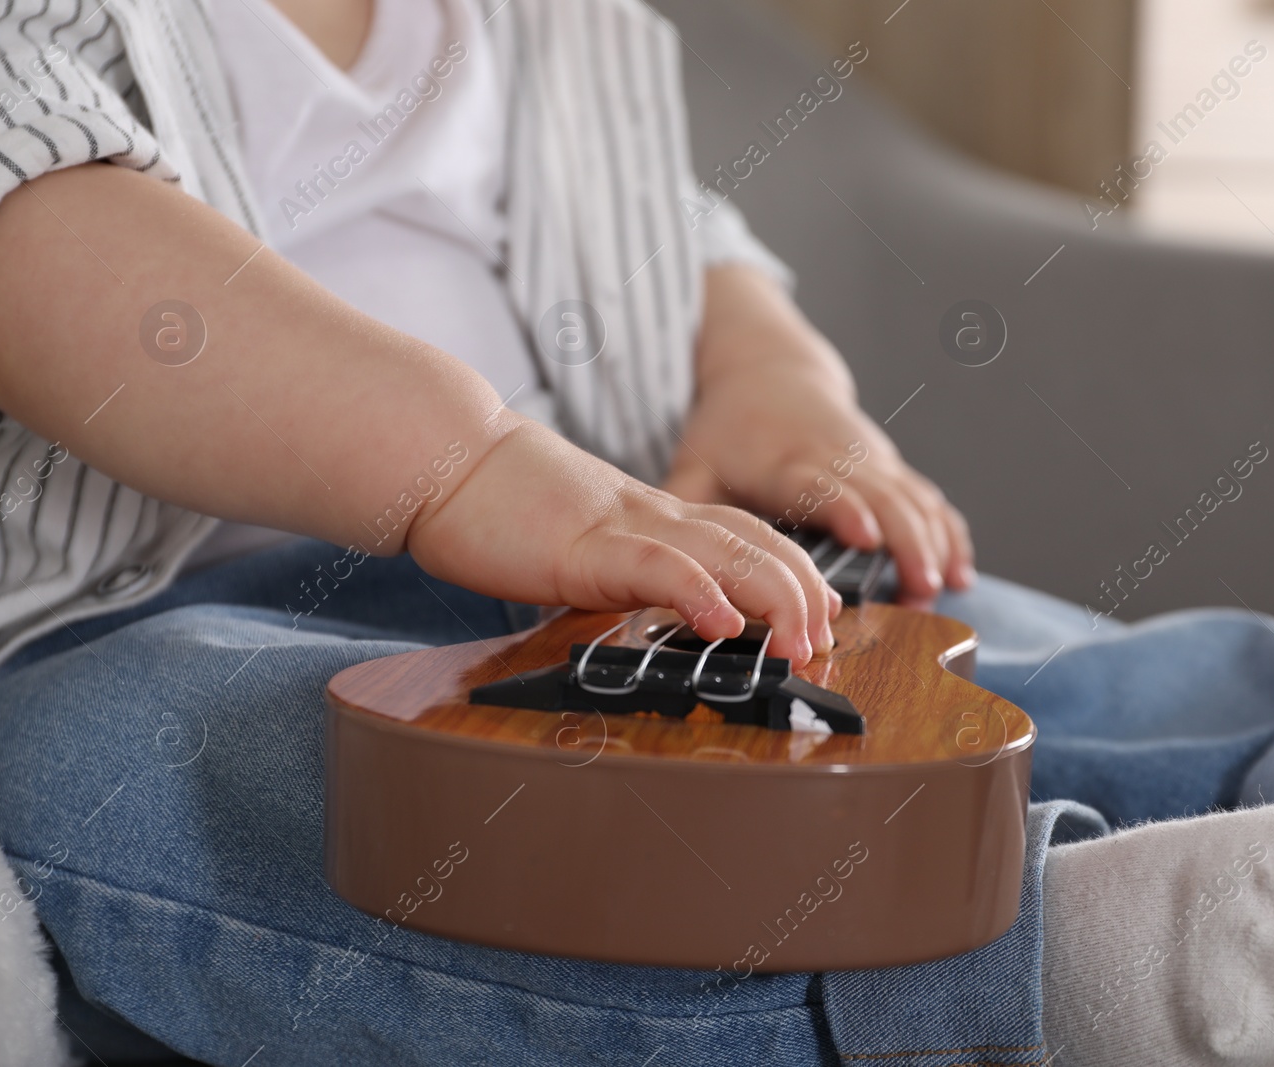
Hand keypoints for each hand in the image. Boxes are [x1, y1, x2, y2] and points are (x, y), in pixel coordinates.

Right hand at [407, 419, 839, 665]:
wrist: (447, 459)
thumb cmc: (500, 507)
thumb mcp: (578, 545)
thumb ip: (618, 572)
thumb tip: (639, 614)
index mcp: (654, 517)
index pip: (746, 537)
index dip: (795, 570)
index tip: (823, 609)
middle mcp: (655, 516)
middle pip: (758, 543)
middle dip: (805, 592)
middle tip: (826, 640)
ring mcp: (627, 526)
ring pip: (728, 552)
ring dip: (778, 599)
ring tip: (805, 643)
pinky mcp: (588, 545)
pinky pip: (657, 566)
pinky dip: (699, 594)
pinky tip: (724, 625)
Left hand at [663, 266, 974, 606]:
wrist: (770, 371)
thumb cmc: (728, 427)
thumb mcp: (695, 461)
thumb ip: (683, 508)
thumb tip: (663, 563)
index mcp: (787, 461)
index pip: (821, 484)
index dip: (844, 508)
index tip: (865, 536)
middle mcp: (837, 458)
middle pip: (882, 496)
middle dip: (905, 541)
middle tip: (919, 588)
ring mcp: (869, 460)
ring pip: (912, 499)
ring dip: (932, 543)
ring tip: (940, 589)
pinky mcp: (888, 466)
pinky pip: (928, 499)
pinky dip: (948, 534)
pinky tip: (960, 572)